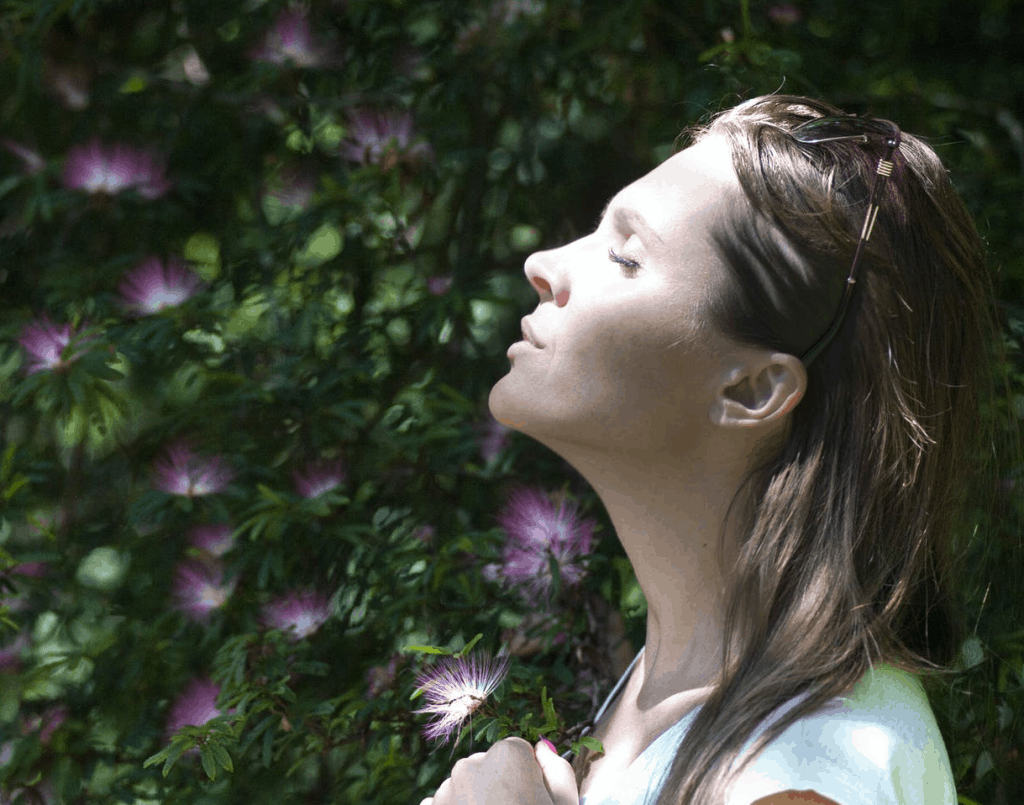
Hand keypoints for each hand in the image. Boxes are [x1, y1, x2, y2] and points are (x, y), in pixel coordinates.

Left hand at [419, 737, 578, 804]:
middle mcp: (470, 764)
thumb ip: (558, 771)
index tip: (533, 803)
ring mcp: (444, 790)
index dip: (529, 778)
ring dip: (475, 802)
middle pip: (488, 767)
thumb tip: (542, 748)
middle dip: (499, 787)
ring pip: (465, 786)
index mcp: (508, 756)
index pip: (518, 752)